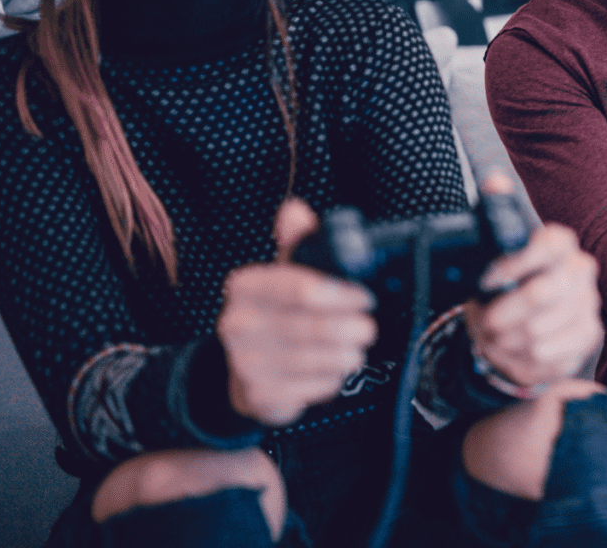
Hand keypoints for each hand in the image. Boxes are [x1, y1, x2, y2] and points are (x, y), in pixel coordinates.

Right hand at [217, 198, 377, 426]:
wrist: (247, 369)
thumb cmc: (278, 312)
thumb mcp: (286, 271)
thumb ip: (297, 241)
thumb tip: (293, 210)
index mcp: (246, 286)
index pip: (300, 288)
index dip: (341, 294)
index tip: (365, 297)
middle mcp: (237, 323)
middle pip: (312, 327)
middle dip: (350, 328)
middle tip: (368, 327)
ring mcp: (245, 362)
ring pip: (313, 360)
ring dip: (345, 355)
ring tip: (356, 349)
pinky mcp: (258, 396)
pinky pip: (308, 389)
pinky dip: (330, 381)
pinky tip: (334, 372)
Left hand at [462, 182, 601, 389]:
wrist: (516, 326)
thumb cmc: (502, 284)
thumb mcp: (490, 247)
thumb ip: (493, 210)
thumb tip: (496, 181)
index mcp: (559, 243)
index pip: (552, 243)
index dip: (517, 262)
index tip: (489, 278)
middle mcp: (580, 270)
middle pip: (544, 292)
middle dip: (506, 311)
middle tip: (487, 318)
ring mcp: (588, 304)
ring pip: (542, 328)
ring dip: (509, 336)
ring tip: (496, 334)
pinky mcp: (588, 335)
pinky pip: (551, 352)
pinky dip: (524, 355)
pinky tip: (516, 347)